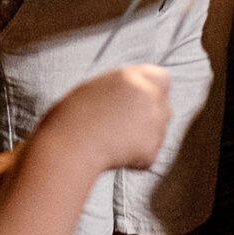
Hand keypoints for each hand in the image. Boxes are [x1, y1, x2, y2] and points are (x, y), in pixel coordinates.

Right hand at [44, 63, 172, 170]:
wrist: (70, 145)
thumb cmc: (72, 117)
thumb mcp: (96, 88)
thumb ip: (121, 88)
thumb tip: (131, 96)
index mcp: (132, 77)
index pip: (161, 78)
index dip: (152, 90)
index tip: (140, 101)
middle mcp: (148, 96)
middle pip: (163, 105)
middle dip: (150, 115)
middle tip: (125, 126)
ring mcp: (154, 123)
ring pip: (159, 130)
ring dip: (144, 135)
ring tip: (114, 140)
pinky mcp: (152, 149)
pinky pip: (149, 153)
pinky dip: (137, 157)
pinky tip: (115, 153)